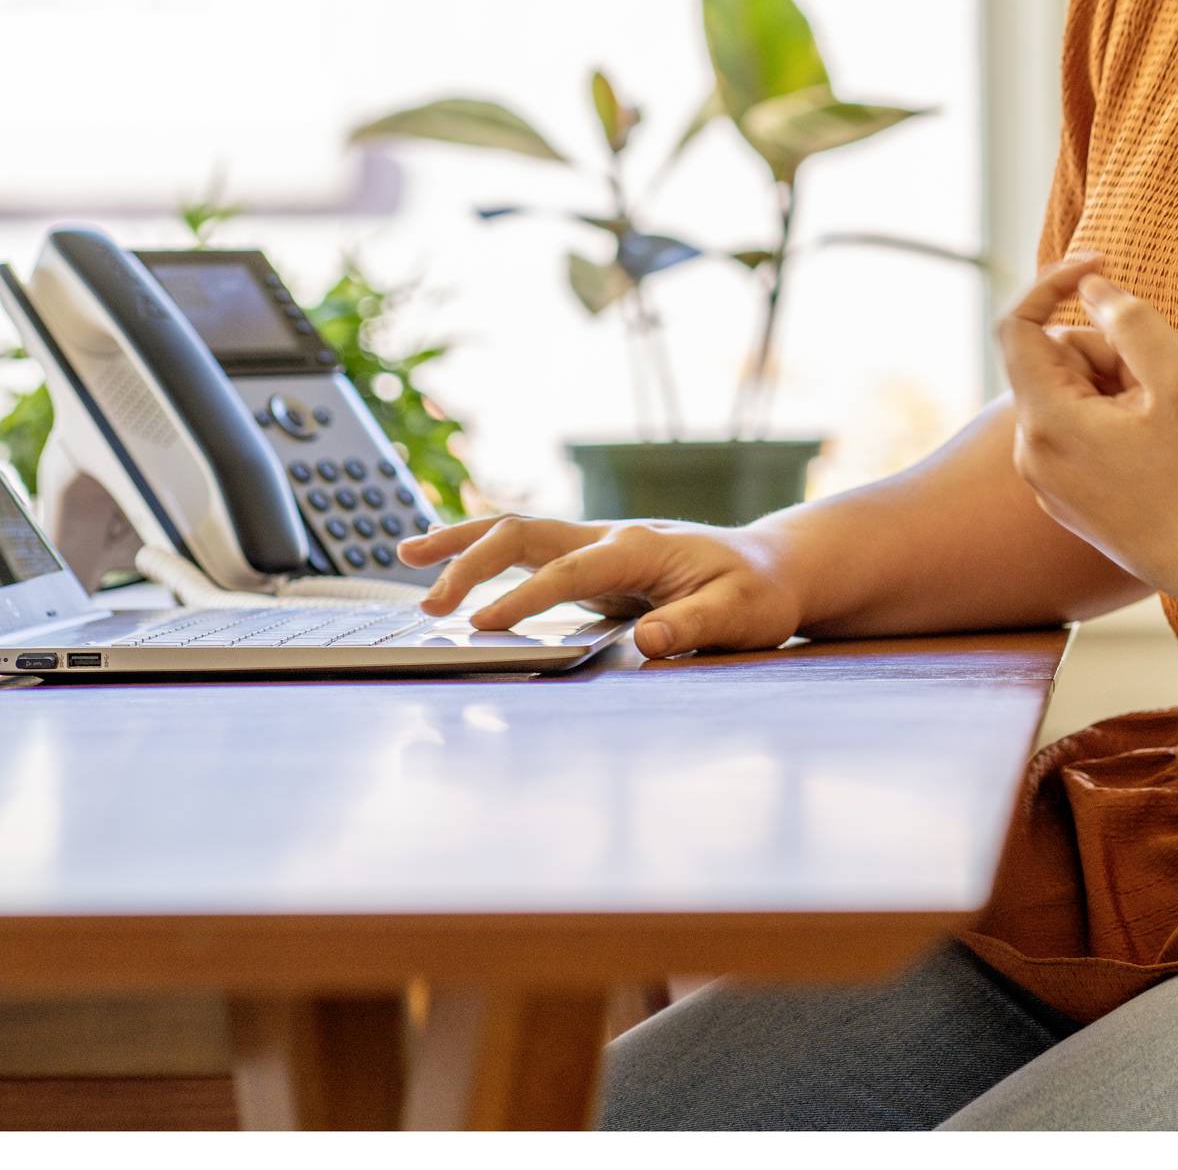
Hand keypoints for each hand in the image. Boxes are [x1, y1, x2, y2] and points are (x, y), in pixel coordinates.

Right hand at [398, 513, 801, 659]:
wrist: (772, 567)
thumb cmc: (758, 592)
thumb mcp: (741, 614)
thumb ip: (693, 627)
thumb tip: (647, 646)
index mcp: (638, 547)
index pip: (566, 571)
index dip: (522, 598)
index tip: (481, 627)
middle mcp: (608, 537)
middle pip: (522, 534)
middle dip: (469, 561)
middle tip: (427, 604)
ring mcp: (595, 547)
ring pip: (516, 532)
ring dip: (462, 543)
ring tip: (406, 555)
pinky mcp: (590, 564)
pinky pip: (526, 552)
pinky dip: (483, 555)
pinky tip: (451, 570)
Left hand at [991, 249, 1177, 590]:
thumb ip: (1129, 319)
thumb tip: (1091, 288)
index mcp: (1047, 422)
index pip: (1018, 326)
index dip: (1055, 283)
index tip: (1105, 263)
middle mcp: (1034, 458)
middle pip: (1053, 362)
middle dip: (1105, 351)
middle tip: (1164, 380)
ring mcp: (1051, 488)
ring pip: (1070, 400)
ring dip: (1115, 389)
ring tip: (1168, 423)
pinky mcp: (1074, 506)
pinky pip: (1081, 437)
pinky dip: (1115, 424)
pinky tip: (1163, 453)